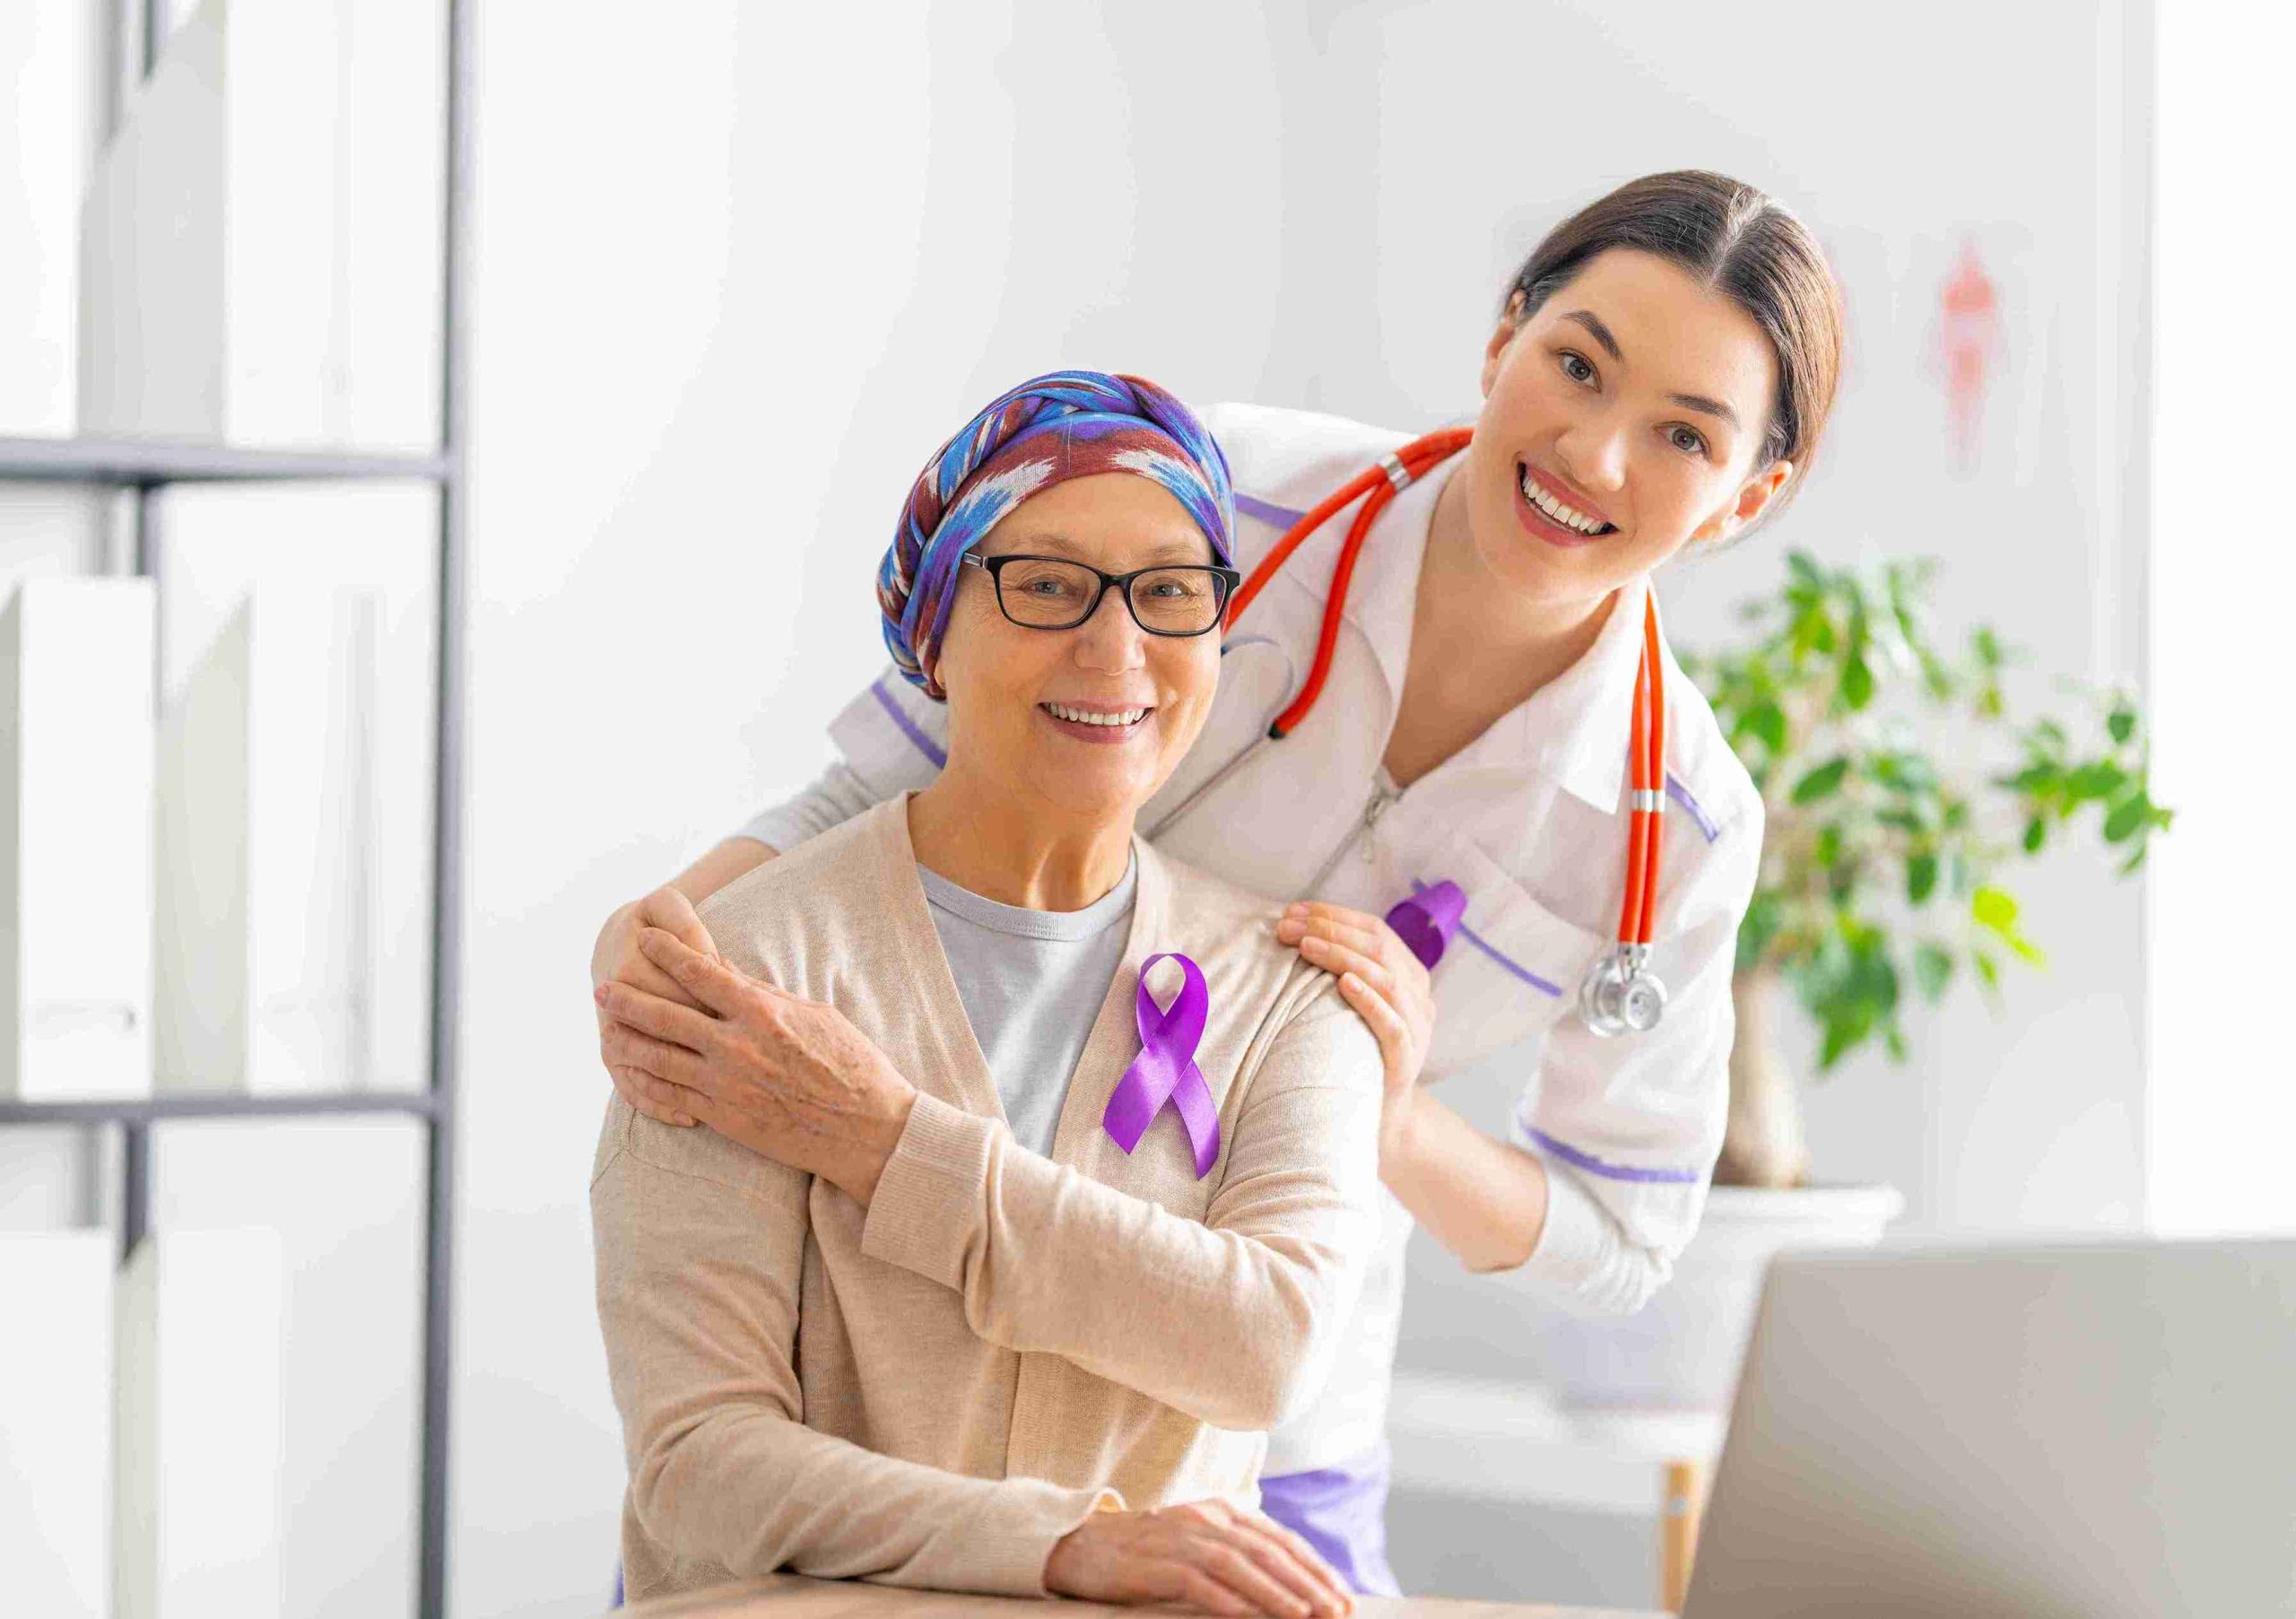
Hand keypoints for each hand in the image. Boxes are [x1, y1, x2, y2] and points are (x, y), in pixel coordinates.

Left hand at [593, 928, 917, 1203]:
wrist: (866, 1129)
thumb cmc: (852, 1065)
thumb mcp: (815, 1014)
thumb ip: (767, 996)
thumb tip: (730, 974)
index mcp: (762, 1011)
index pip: (700, 972)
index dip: (667, 952)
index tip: (646, 938)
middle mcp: (735, 1045)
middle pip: (664, 1015)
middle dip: (628, 998)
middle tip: (604, 987)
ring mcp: (724, 1084)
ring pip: (657, 1057)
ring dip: (625, 1039)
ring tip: (605, 1028)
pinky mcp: (722, 1117)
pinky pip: (670, 1095)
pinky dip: (645, 1080)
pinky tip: (631, 1071)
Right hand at [1043, 1498, 1355, 1617]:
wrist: (1082, 1546)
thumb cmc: (1148, 1552)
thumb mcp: (1199, 1542)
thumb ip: (1238, 1552)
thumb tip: (1290, 1584)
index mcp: (1222, 1511)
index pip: (1280, 1539)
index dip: (1315, 1567)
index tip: (1343, 1596)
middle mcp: (1206, 1519)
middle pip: (1267, 1551)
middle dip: (1307, 1583)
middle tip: (1336, 1611)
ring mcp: (1179, 1538)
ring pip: (1238, 1565)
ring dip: (1276, 1592)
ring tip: (1305, 1616)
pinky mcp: (1153, 1563)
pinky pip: (1197, 1582)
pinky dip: (1226, 1600)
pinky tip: (1248, 1617)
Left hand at [1274, 901, 1433, 1153]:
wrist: (1374, 1117)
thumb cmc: (1352, 1052)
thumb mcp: (1350, 1004)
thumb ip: (1339, 970)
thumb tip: (1293, 930)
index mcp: (1408, 974)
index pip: (1375, 930)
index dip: (1334, 915)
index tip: (1293, 911)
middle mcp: (1419, 996)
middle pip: (1379, 948)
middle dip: (1331, 930)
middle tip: (1288, 926)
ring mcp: (1417, 1027)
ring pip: (1387, 978)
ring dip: (1343, 956)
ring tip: (1306, 946)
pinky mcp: (1407, 1058)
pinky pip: (1392, 1023)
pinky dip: (1369, 999)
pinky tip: (1344, 983)